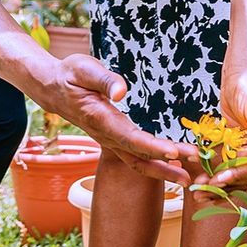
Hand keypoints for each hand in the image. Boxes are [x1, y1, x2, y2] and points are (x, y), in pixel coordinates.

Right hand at [40, 54, 199, 185]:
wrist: (53, 89)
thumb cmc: (70, 75)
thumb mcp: (84, 69)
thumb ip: (104, 80)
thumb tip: (122, 91)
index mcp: (100, 118)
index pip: (130, 138)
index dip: (153, 147)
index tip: (175, 151)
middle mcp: (106, 135)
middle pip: (138, 155)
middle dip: (166, 162)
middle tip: (194, 162)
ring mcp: (109, 140)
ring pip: (137, 162)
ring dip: (162, 170)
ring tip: (187, 178)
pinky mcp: (113, 138)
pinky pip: (134, 157)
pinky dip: (153, 164)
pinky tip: (170, 164)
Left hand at [203, 67, 246, 193]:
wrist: (240, 75)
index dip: (240, 176)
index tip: (220, 181)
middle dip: (226, 185)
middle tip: (203, 193)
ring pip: (237, 173)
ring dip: (218, 183)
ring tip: (199, 192)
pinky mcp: (241, 146)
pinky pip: (228, 163)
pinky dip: (215, 171)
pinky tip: (200, 178)